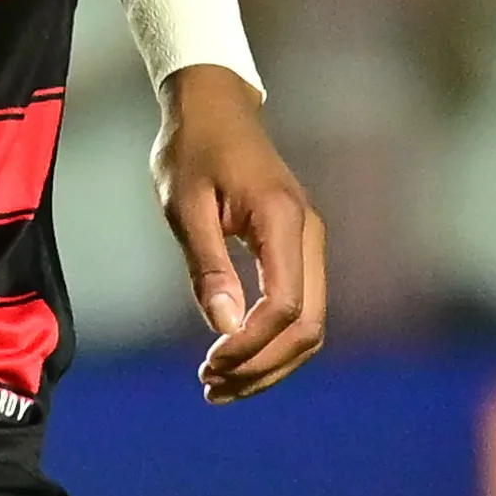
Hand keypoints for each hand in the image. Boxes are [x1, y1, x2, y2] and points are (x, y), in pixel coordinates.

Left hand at [153, 67, 326, 403]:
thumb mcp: (185, 206)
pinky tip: (234, 359)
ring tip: (218, 385)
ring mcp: (309, 244)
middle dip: (263, 366)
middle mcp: (309, 235)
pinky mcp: (298, 251)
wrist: (213, 109)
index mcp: (283, 221)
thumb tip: (225, 327)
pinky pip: (299, 309)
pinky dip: (272, 343)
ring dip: (270, 364)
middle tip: (211, 386)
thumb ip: (207, 265)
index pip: (285, 305)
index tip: (208, 364)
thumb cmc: (192, 151)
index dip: (252, 346)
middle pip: (308, 326)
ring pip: (310, 325)